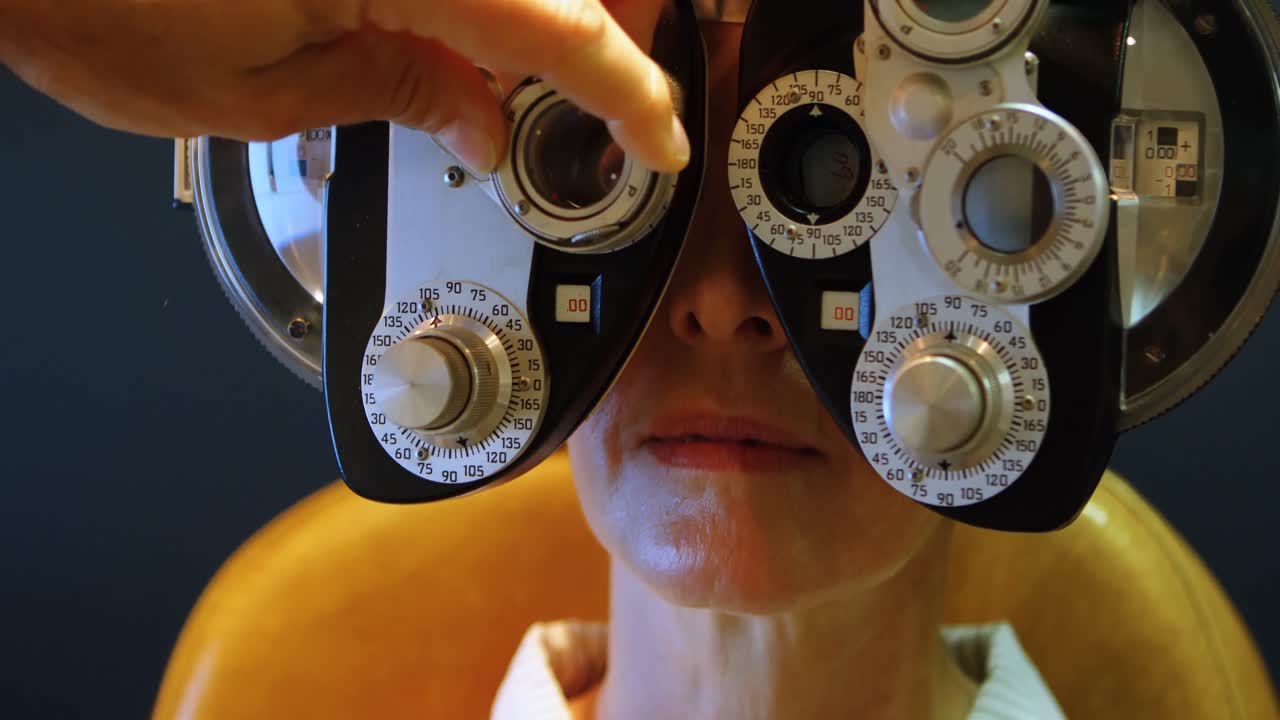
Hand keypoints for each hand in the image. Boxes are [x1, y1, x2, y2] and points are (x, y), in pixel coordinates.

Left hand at [0, 0, 689, 172]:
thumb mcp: (260, 93)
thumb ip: (399, 96)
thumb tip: (479, 123)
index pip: (565, 31)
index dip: (630, 95)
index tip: (660, 142)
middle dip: (596, 41)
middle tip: (601, 111)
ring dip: (536, 19)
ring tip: (510, 84)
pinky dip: (478, 5)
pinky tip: (448, 40)